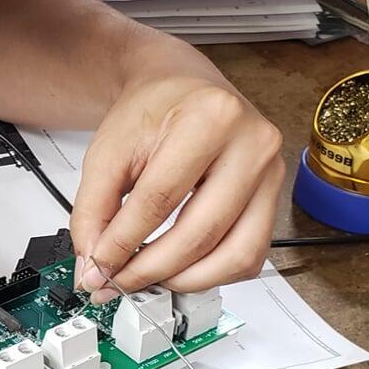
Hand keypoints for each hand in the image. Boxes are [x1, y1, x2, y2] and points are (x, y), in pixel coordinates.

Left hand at [71, 68, 283, 299]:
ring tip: (148, 278)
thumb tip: (94, 268)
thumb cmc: (152, 110)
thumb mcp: (107, 150)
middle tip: (117, 282)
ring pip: (236, 255)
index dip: (124, 244)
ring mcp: (271, 172)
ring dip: (186, 281)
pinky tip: (180, 269)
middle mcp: (252, 144)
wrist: (181, 87)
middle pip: (201, 233)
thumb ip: (93, 210)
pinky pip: (250, 256)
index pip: (160, 200)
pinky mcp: (275, 197)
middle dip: (152, 270)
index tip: (98, 269)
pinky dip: (213, 274)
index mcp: (210, 117)